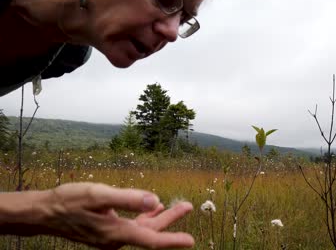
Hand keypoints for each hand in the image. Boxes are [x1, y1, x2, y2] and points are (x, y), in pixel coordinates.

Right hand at [41, 182, 193, 248]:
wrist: (45, 213)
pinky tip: (151, 208)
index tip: (190, 241)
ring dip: (160, 218)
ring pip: (142, 229)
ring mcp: (110, 237)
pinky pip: (132, 227)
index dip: (171, 240)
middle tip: (188, 206)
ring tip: (177, 206)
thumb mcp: (98, 194)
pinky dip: (144, 217)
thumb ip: (127, 198)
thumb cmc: (69, 201)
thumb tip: (155, 201)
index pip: (150, 240)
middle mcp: (115, 240)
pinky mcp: (106, 232)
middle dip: (170, 220)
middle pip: (150, 232)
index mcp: (115, 233)